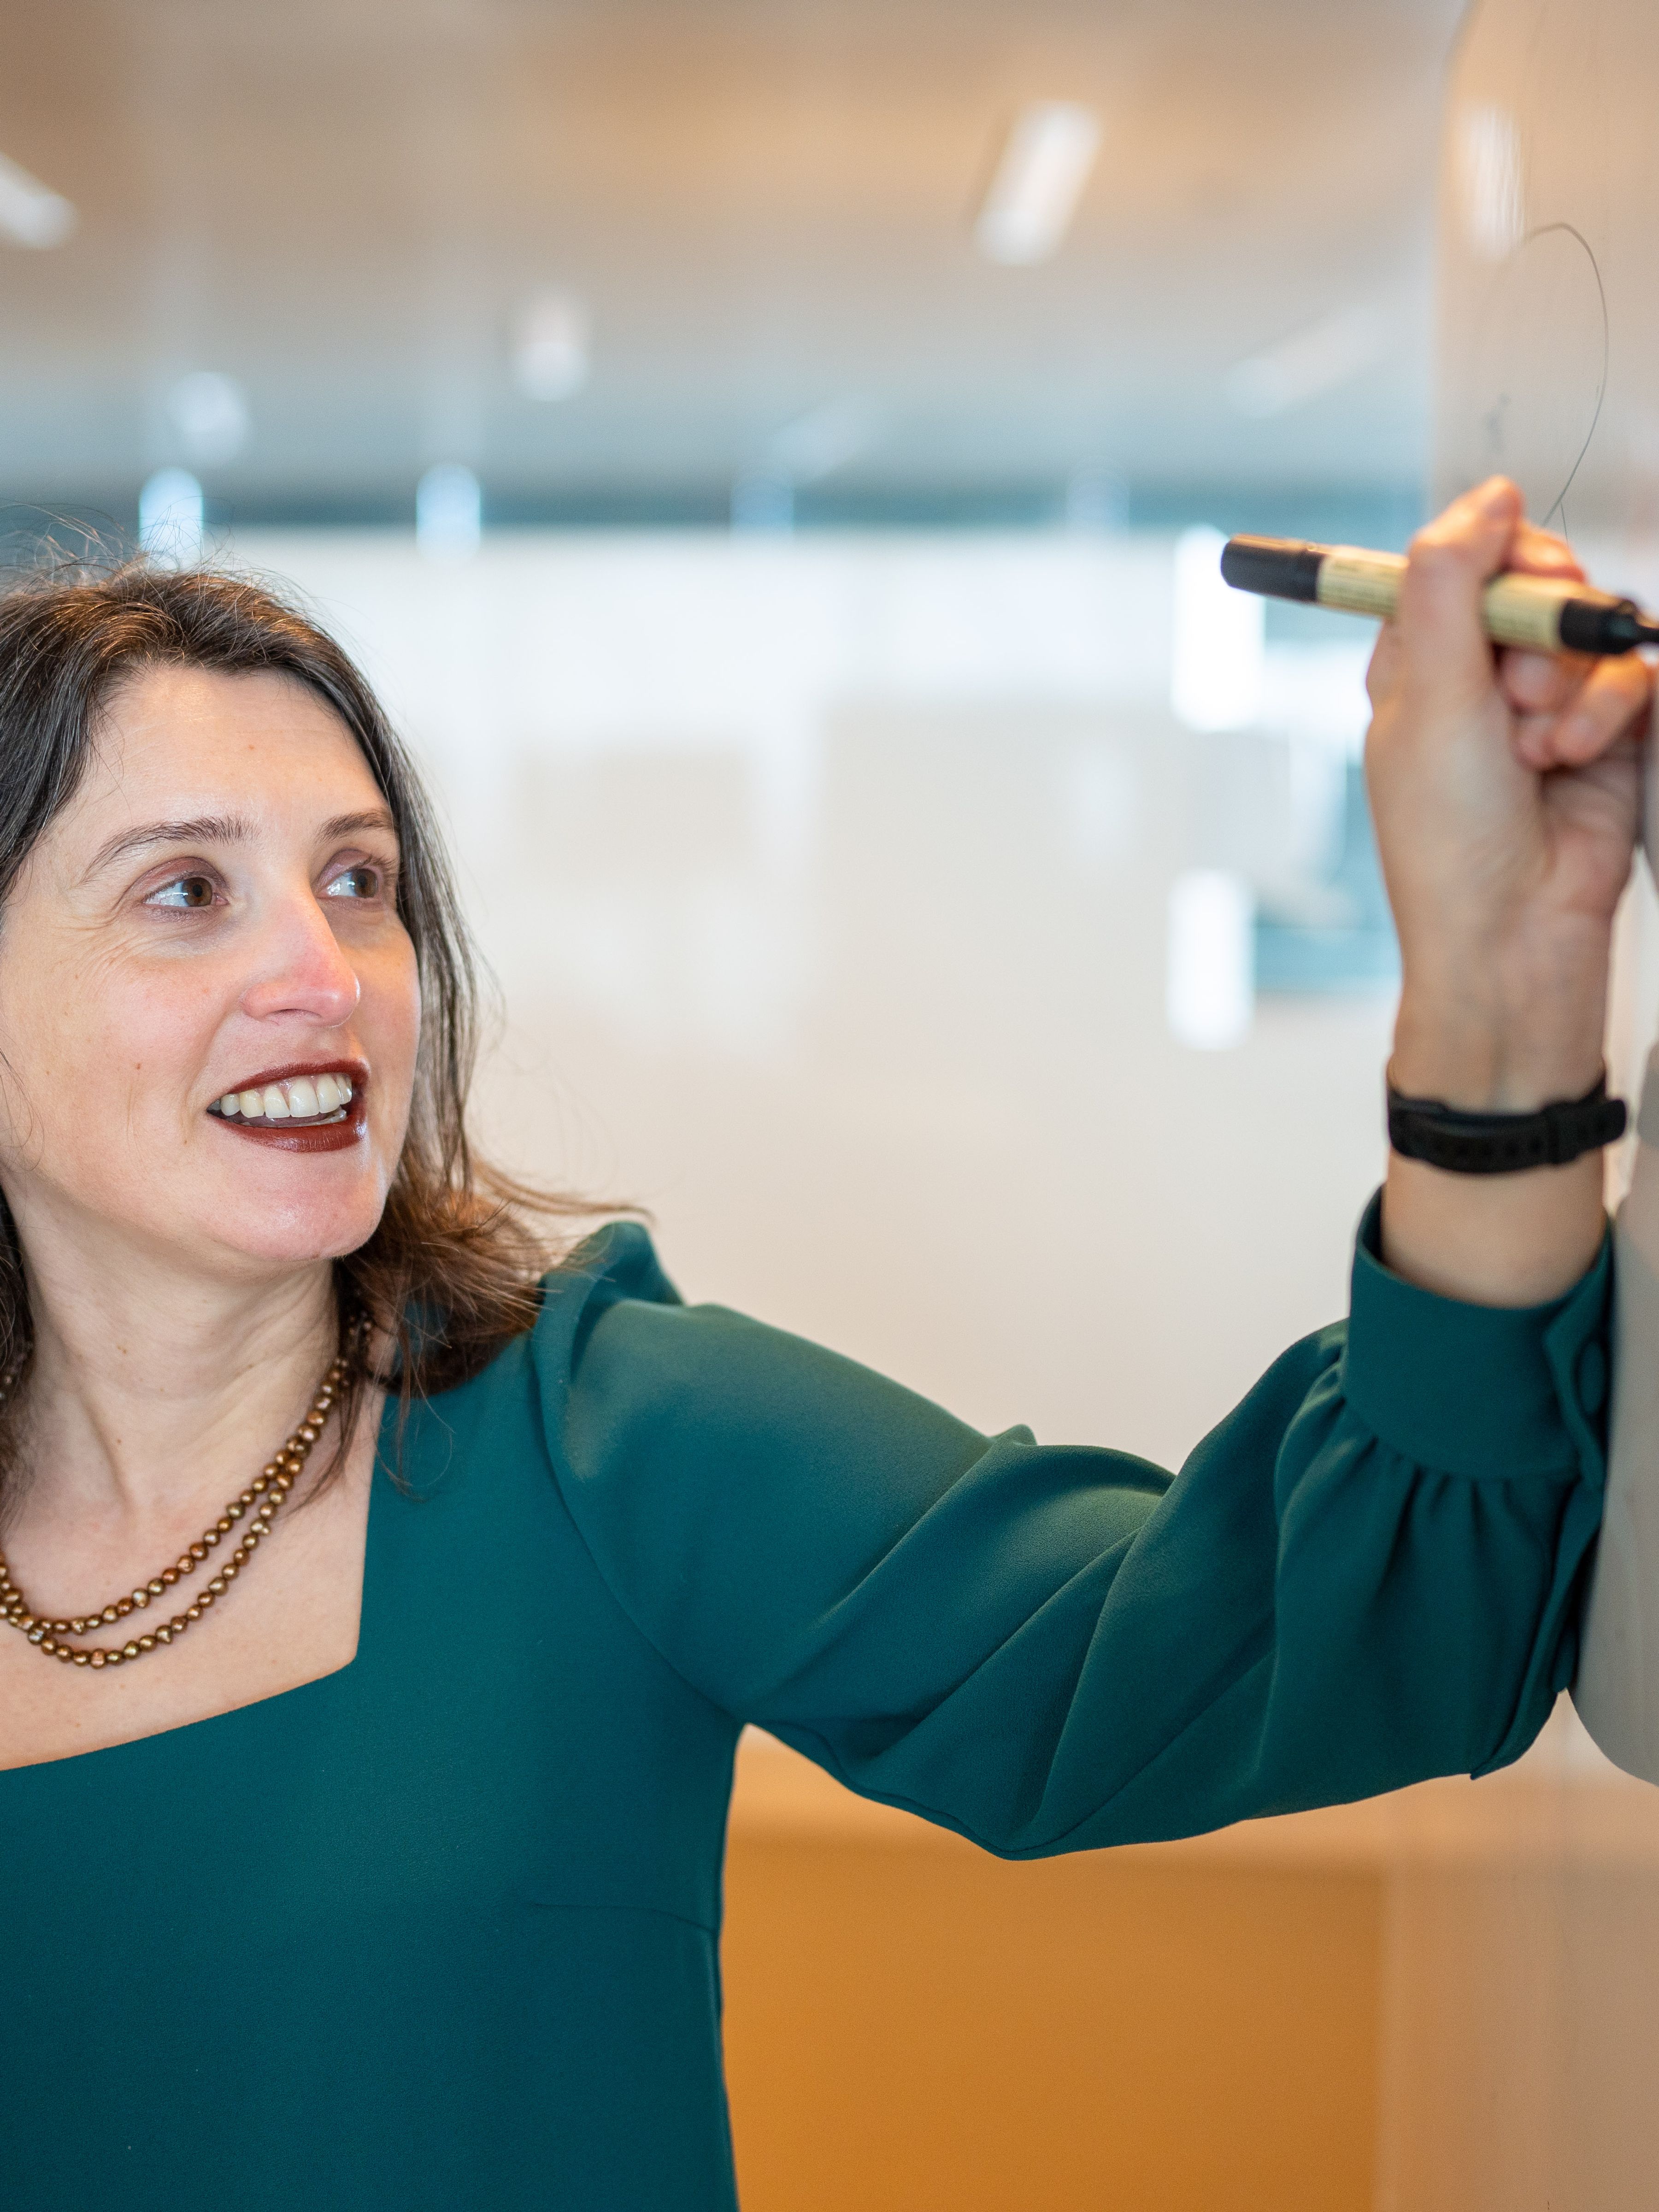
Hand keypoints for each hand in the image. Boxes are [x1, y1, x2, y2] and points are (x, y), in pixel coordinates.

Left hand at [1364, 477, 1651, 1302]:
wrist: (1511, 933)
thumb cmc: (1448, 839)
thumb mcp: (1429, 696)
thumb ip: (1451, 582)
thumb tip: (1485, 496)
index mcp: (1416, 660)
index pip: (1461, 557)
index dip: (1492, 556)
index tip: (1504, 581)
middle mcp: (1480, 674)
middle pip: (1536, 576)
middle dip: (1539, 623)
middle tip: (1517, 686)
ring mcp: (1546, 702)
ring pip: (1590, 627)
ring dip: (1568, 684)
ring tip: (1537, 748)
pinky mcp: (1608, 731)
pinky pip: (1631, 675)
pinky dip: (1605, 714)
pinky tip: (1573, 760)